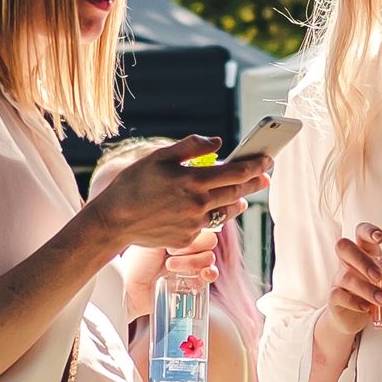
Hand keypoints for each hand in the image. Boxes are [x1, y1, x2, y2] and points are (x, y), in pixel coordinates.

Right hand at [86, 134, 269, 253]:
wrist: (114, 221)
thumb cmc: (134, 184)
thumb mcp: (159, 157)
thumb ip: (191, 146)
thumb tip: (218, 142)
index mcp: (193, 180)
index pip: (235, 172)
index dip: (255, 165)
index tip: (268, 160)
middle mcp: (198, 204)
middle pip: (236, 192)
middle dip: (253, 183)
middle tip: (266, 177)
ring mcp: (194, 224)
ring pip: (225, 212)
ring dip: (238, 202)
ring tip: (244, 196)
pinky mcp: (187, 239)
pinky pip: (207, 226)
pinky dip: (213, 216)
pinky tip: (214, 210)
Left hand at [120, 230, 220, 321]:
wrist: (129, 289)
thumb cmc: (136, 262)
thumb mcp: (154, 239)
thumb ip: (174, 229)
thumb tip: (192, 223)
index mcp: (180, 233)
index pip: (201, 224)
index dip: (192, 231)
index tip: (172, 237)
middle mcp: (188, 247)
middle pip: (209, 241)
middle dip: (192, 247)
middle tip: (170, 254)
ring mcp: (192, 265)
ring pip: (209, 258)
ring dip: (192, 262)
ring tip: (170, 267)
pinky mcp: (194, 282)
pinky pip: (211, 275)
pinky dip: (209, 274)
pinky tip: (200, 275)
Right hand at [323, 223, 381, 337]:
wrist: (352, 316)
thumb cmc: (372, 289)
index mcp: (363, 252)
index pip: (360, 232)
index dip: (368, 230)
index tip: (381, 237)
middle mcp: (348, 262)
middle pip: (343, 247)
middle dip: (362, 260)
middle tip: (380, 276)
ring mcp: (339, 279)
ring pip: (344, 276)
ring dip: (366, 288)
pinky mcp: (334, 297)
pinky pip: (338, 295)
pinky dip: (355, 301)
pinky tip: (367, 308)